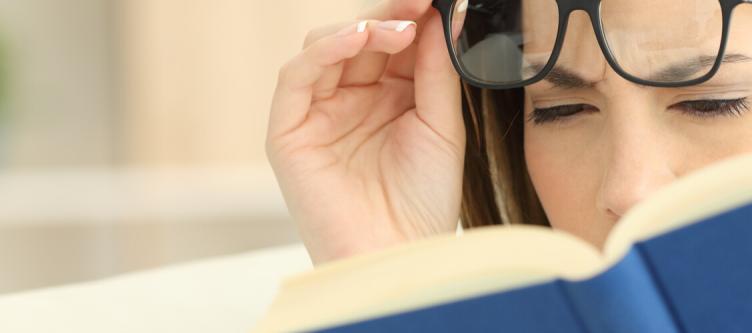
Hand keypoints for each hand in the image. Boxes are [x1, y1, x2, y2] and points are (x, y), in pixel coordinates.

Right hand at [266, 0, 464, 264]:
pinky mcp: (289, 132)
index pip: (395, 44)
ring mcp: (318, 115)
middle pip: (362, 39)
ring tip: (400, 26)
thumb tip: (437, 15)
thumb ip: (436, 69)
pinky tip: (359, 37)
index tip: (437, 1)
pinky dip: (325, 49)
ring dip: (363, 28)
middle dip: (391, 16)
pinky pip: (297, 76)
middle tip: (421, 2)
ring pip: (327, 48)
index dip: (414, 18)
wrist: (400, 255)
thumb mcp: (441, 125)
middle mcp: (351, 102)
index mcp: (390, 100)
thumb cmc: (423, 203)